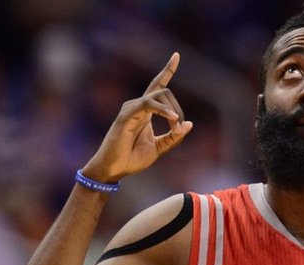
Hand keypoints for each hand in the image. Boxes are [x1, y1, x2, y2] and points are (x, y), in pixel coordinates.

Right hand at [83, 53, 193, 182]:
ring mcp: (131, 109)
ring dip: (172, 112)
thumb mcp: (159, 148)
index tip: (176, 56)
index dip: (167, 70)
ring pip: (158, 95)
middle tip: (178, 130)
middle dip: (177, 109)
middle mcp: (138, 106)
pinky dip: (163, 110)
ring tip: (176, 128)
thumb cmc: (131, 159)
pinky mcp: (126, 115)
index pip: (157, 85)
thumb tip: (189, 124)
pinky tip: (173, 120)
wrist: (114, 170)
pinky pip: (148, 104)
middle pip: (164, 91)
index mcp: (145, 111)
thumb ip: (173, 137)